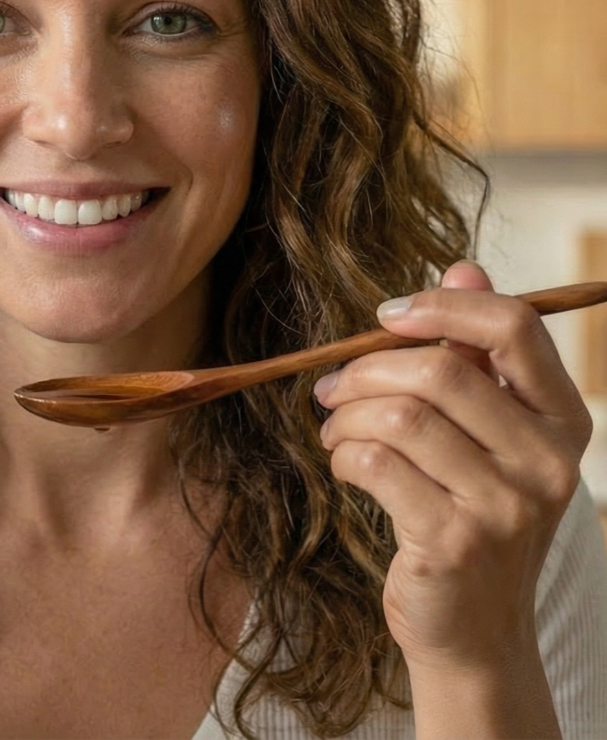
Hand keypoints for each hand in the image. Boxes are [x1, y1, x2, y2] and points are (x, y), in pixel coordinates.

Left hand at [314, 262, 591, 735]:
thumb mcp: (487, 432)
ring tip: (334, 427)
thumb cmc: (470, 510)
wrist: (475, 628)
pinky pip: (375, 463)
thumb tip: (461, 267)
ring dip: (346, 414)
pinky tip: (343, 461)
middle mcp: (548, 461)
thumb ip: (475, 351)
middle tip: (334, 387)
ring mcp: (507, 506)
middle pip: (439, 371)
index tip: (388, 316)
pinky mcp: (455, 541)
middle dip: (367, 369)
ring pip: (399, 416)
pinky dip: (343, 452)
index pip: (514, 328)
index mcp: (562, 419)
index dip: (442, 307)